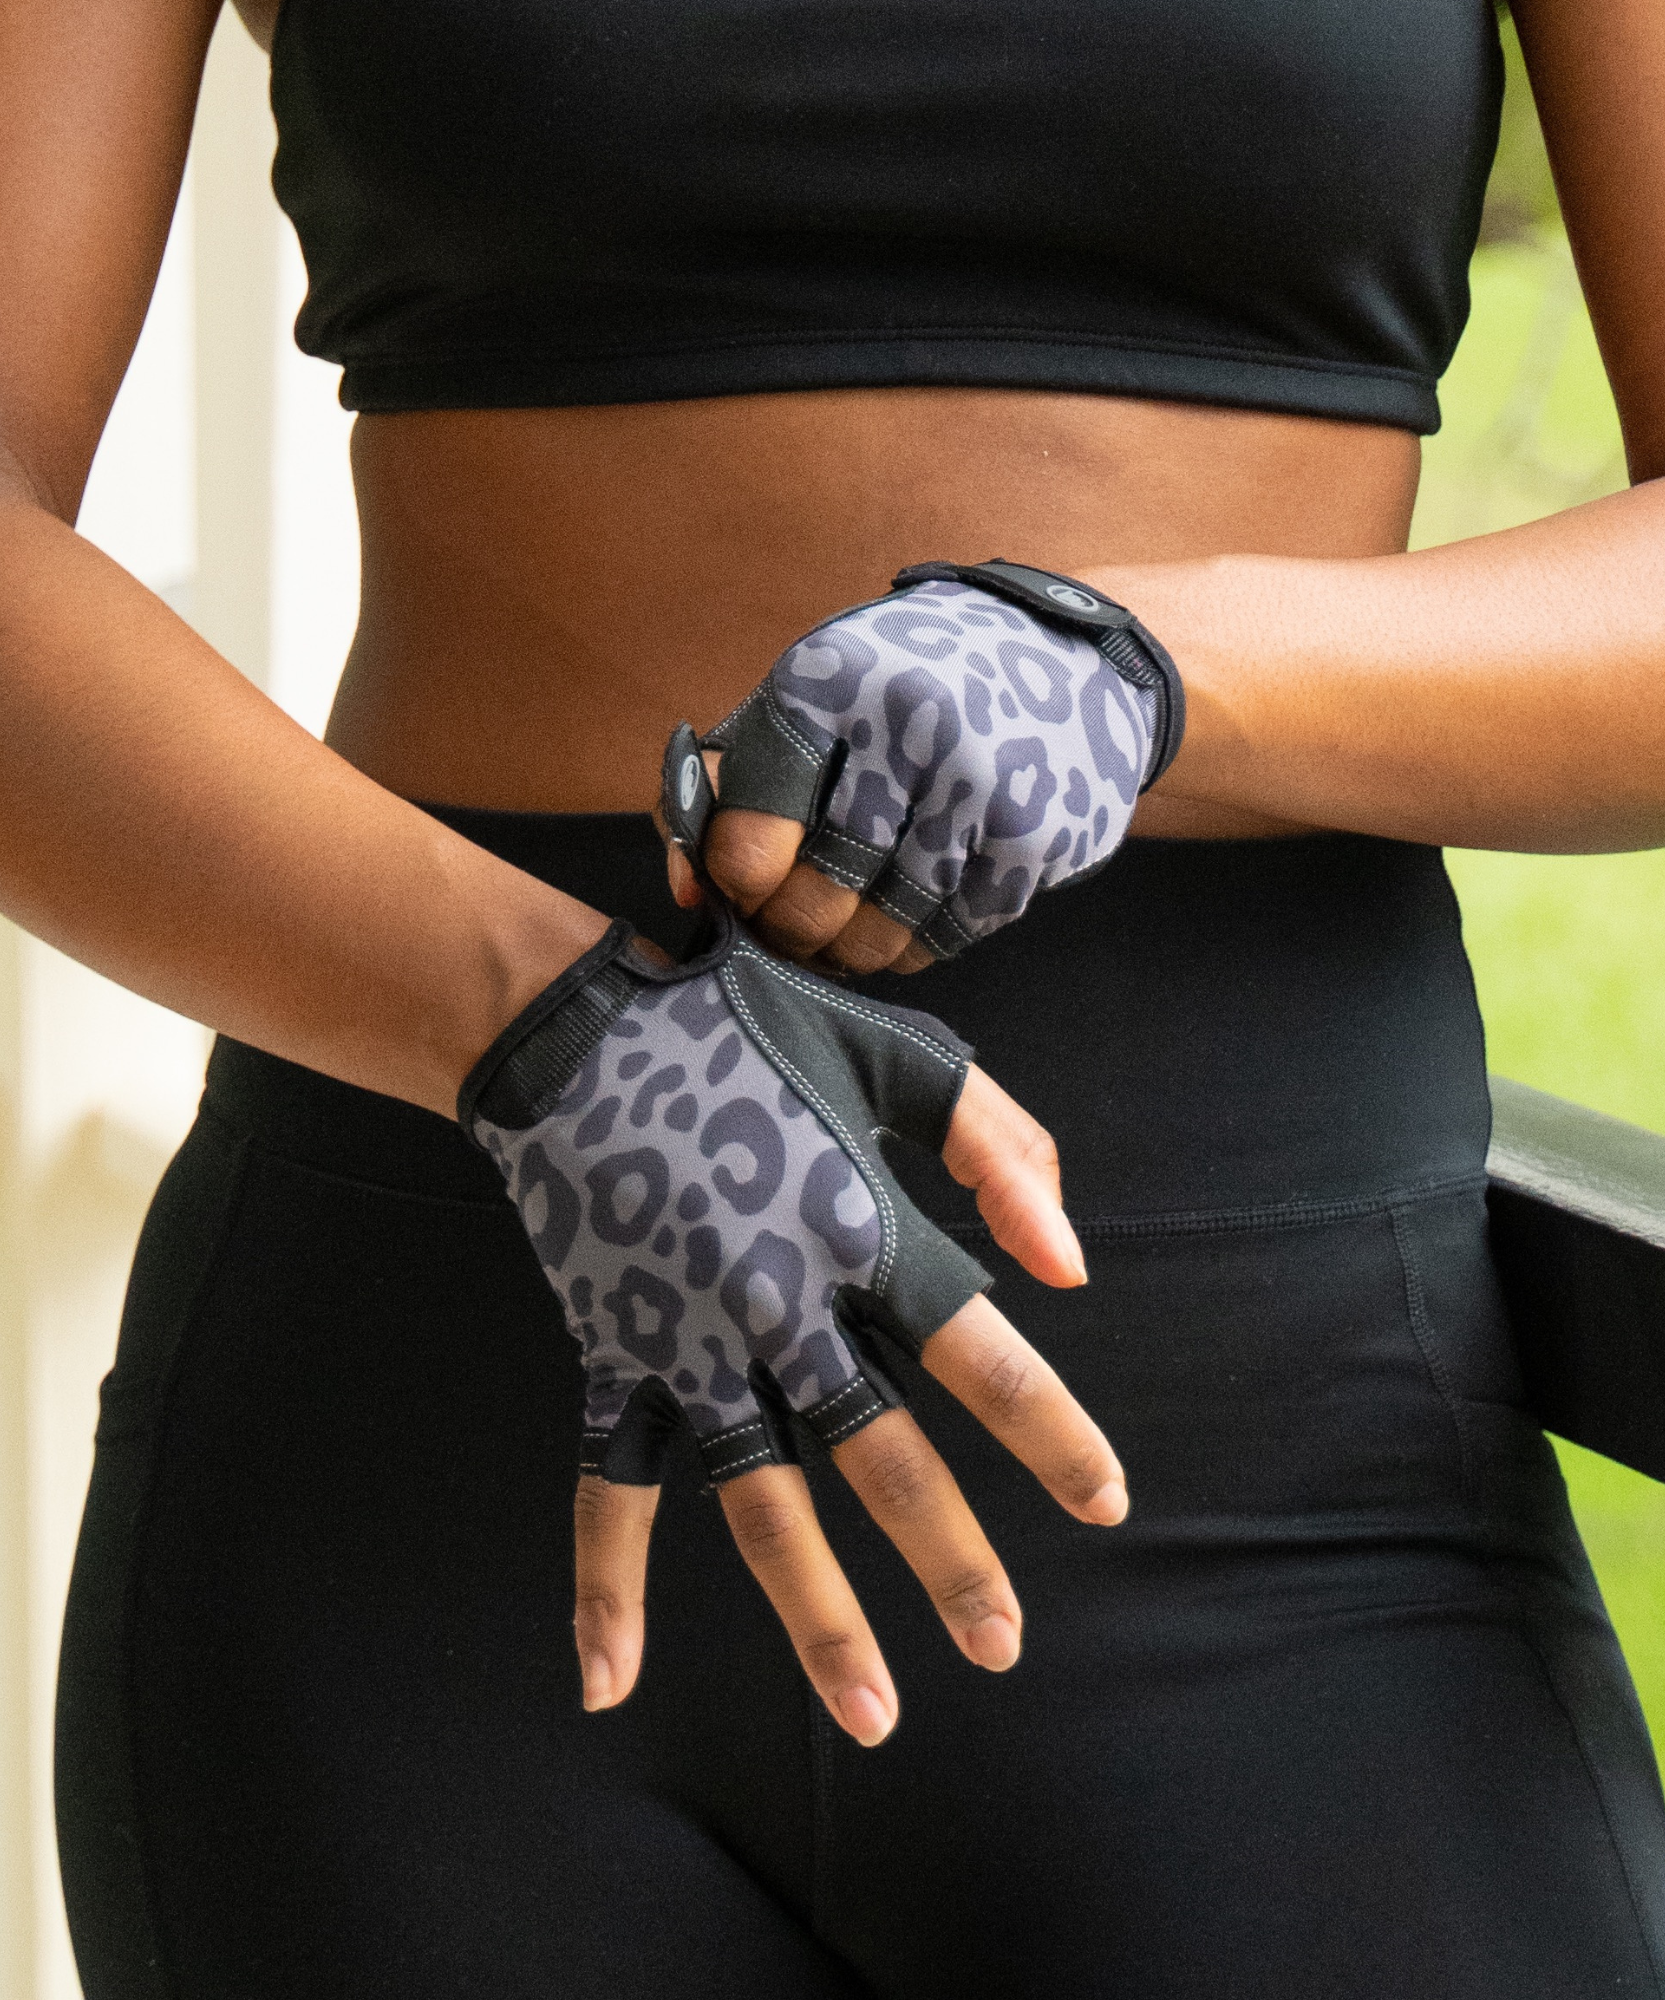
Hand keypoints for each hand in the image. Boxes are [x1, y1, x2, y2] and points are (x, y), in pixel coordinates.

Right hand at [462, 916, 1122, 1744]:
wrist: (570, 1028)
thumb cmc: (742, 1022)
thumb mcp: (888, 1049)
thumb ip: (995, 1144)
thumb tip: (1069, 1265)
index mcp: (859, 1225)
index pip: (980, 1351)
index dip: (1049, 1433)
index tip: (1104, 1503)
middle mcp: (780, 1303)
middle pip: (883, 1455)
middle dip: (950, 1559)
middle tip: (1001, 1644)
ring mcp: (691, 1342)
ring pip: (763, 1501)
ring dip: (815, 1613)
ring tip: (876, 1715)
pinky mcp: (615, 1356)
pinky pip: (608, 1489)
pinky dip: (606, 1586)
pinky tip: (612, 1686)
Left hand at [665, 560, 1182, 971]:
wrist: (1063, 653)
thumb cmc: (902, 683)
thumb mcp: (807, 700)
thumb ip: (729, 788)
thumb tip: (691, 893)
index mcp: (829, 684)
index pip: (751, 835)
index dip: (739, 883)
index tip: (749, 887)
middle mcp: (908, 729)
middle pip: (818, 896)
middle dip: (793, 930)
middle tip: (793, 928)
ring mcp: (979, 787)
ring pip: (884, 930)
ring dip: (853, 950)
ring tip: (844, 934)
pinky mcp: (1033, 838)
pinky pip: (949, 935)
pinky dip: (917, 946)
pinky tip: (907, 921)